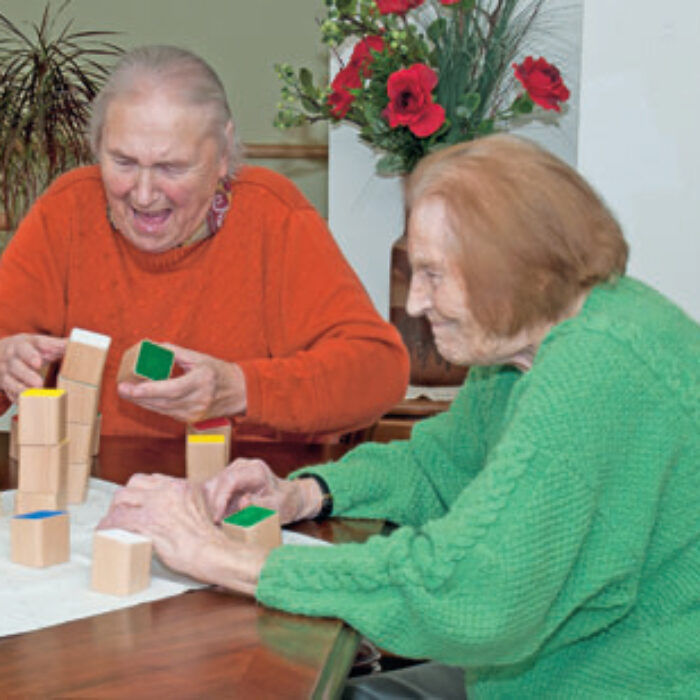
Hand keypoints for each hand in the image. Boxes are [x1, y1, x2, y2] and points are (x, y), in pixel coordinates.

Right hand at [0, 333, 66, 401]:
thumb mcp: (40, 343)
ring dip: (22, 389)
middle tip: (39, 384)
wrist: (1, 353)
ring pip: (10, 381)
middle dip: (27, 375)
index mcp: (22, 345)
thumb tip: (78, 344)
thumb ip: (58, 345)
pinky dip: (17, 398)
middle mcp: (12, 358)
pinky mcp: (5, 384)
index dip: (31, 356)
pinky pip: (8, 393)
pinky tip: (26, 403)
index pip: (26, 349)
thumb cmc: (29, 349)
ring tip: (36, 395)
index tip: (38, 362)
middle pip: (16, 366)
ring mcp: (6, 372)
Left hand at [98, 473, 265, 594]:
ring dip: (114, 510)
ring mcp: (156, 504)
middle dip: (125, 497)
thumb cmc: (207, 538)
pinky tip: (105, 532)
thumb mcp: (200, 509)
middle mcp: (168, 490)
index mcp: (182, 485)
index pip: (151, 478)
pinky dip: (108, 525)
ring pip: (122, 498)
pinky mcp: (146, 521)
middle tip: (121, 510)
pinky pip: (118, 519)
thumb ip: (182, 503)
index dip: (140, 490)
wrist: (210, 552)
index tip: (136, 501)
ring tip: (111, 521)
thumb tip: (167, 510)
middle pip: (134, 483)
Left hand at [117, 343, 245, 422]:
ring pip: (162, 409)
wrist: (239, 392)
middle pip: (162, 401)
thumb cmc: (219, 372)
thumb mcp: (199, 358)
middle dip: (138, 396)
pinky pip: (167, 412)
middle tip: (121, 388)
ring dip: (143, 401)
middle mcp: (198, 399)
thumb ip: (175, 353)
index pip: (170, 389)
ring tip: (127, 392)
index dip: (148, 390)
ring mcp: (195, 412)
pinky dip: (154, 405)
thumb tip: (152, 348)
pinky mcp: (191, 419)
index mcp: (202, 381)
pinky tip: (143, 398)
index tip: (130, 387)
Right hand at [203, 458, 322, 524]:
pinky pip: (214, 490)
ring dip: (211, 505)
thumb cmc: (284, 502)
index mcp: (255, 470)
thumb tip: (241, 503)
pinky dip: (214, 504)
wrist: (289, 497)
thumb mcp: (277, 507)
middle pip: (217, 482)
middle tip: (216, 524)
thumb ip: (261, 505)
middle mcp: (242, 466)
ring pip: (212, 486)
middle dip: (213, 504)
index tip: (217, 518)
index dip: (219, 499)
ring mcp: (234, 471)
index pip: (229, 480)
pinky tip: (220, 516)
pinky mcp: (228, 479)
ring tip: (219, 521)